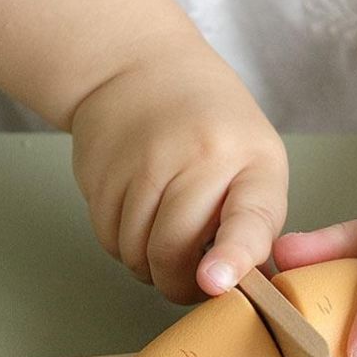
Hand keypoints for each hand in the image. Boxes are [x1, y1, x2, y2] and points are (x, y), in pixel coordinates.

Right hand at [70, 42, 287, 303]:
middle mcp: (199, 157)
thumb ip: (253, 226)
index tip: (215, 282)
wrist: (141, 68)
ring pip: (135, 252)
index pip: (248, 217)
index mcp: (252, 161)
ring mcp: (144, 161)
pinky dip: (122, 246)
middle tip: (188, 282)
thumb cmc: (212, 128)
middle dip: (179, 285)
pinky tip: (138, 221)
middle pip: (174, 249)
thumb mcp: (254, 163)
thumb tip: (250, 289)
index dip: (233, 256)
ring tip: (164, 243)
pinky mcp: (101, 170)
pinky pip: (108, 239)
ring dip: (147, 267)